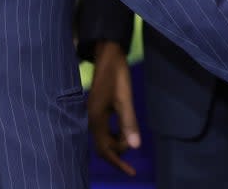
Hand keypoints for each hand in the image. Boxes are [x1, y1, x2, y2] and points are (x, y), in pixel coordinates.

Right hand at [87, 40, 140, 175]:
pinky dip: (116, 132)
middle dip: (119, 150)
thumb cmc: (117, 75)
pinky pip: (105, 128)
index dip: (118, 163)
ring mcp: (93, 114)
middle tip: (134, 140)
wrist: (108, 55)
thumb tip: (135, 146)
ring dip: (118, 141)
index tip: (132, 173)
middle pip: (104, 145)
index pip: (105, 150)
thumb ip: (129, 123)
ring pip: (105, 137)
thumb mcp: (125, 99)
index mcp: (95, 119)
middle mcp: (91, 119)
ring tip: (131, 135)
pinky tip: (124, 128)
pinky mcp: (98, 109)